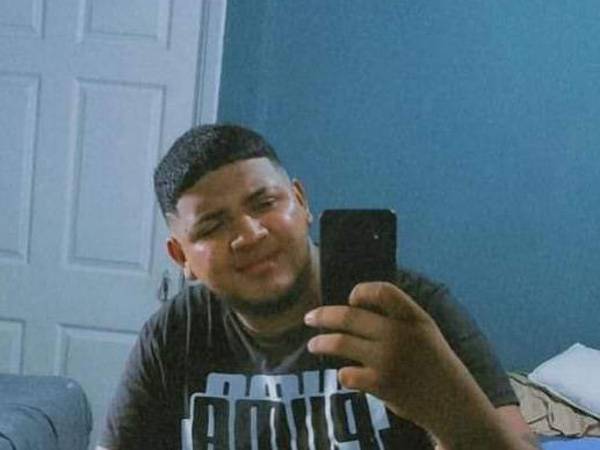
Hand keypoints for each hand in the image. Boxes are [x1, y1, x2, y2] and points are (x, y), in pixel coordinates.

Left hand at [304, 282, 535, 448]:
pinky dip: (342, 374)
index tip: (349, 299)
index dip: (360, 291)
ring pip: (341, 343)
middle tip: (309, 318)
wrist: (453, 403)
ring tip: (313, 345)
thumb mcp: (424, 331)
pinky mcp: (381, 384)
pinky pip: (347, 374)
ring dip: (321, 343)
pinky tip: (343, 374)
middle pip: (350, 315)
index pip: (383, 291)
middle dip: (324, 315)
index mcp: (414, 317)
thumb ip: (397, 318)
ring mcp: (389, 359)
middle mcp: (400, 334)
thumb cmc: (434, 364)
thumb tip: (355, 306)